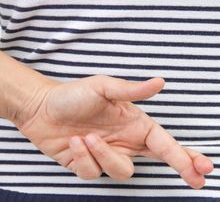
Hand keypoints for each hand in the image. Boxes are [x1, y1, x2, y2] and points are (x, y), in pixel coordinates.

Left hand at [16, 75, 212, 188]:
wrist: (42, 108)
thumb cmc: (72, 95)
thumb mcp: (103, 87)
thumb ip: (132, 90)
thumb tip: (160, 82)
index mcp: (131, 123)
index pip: (163, 141)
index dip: (183, 155)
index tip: (201, 168)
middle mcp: (123, 140)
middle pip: (157, 160)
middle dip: (177, 167)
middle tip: (194, 177)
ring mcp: (106, 153)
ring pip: (120, 171)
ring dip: (103, 154)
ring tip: (86, 135)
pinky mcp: (88, 164)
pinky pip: (93, 172)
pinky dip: (83, 157)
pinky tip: (73, 142)